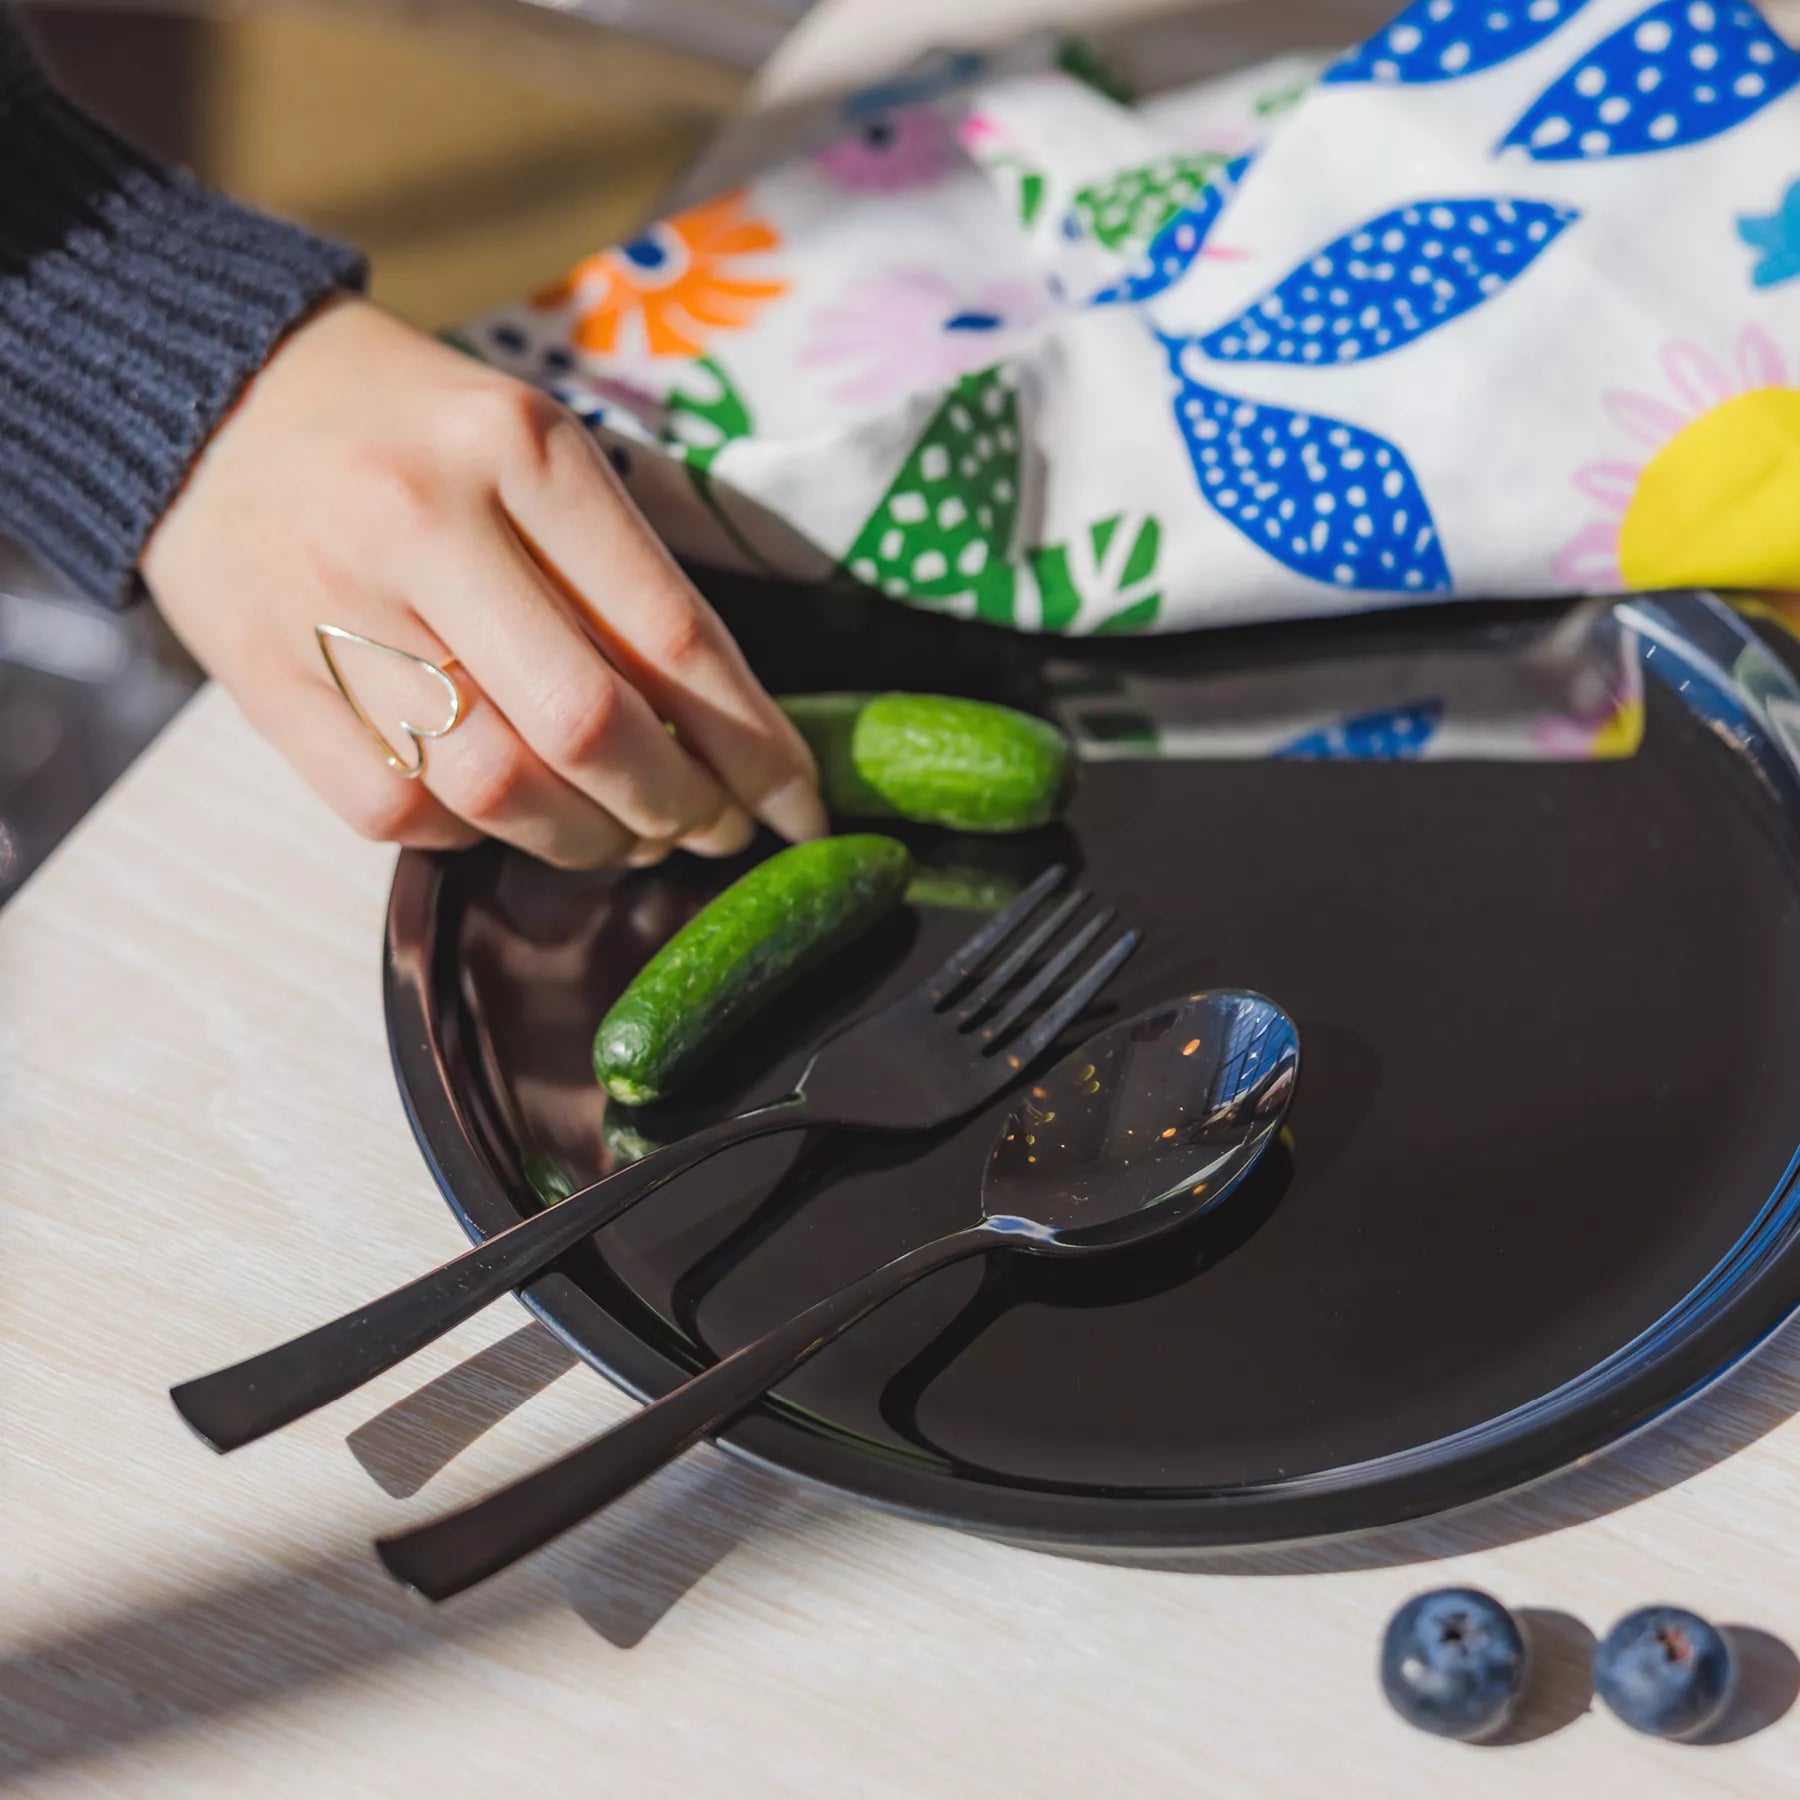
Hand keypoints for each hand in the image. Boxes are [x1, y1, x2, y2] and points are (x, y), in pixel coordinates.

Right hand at [142, 296, 825, 866]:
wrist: (212, 397)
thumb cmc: (415, 431)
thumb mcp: (535, 446)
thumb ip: (620, 573)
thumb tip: (722, 734)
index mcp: (520, 449)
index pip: (673, 635)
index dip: (755, 746)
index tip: (800, 805)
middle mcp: (424, 522)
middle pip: (591, 724)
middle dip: (683, 806)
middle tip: (719, 832)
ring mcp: (333, 608)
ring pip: (499, 787)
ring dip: (590, 839)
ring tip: (632, 838)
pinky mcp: (265, 680)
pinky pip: (397, 810)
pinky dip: (475, 838)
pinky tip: (510, 820)